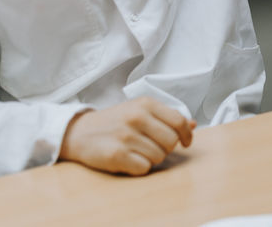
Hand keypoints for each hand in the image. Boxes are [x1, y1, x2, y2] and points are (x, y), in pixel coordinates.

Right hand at [59, 97, 195, 175]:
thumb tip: (193, 124)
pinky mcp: (116, 155)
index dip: (186, 135)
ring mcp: (126, 136)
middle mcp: (137, 117)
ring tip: (137, 151)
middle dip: (165, 148)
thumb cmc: (114, 121)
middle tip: (152, 146)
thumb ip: (166, 116)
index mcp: (145, 103)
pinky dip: (140, 167)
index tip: (185, 142)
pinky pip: (145, 168)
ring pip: (159, 157)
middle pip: (171, 142)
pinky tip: (129, 159)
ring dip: (152, 158)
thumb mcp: (139, 110)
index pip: (179, 121)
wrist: (79, 132)